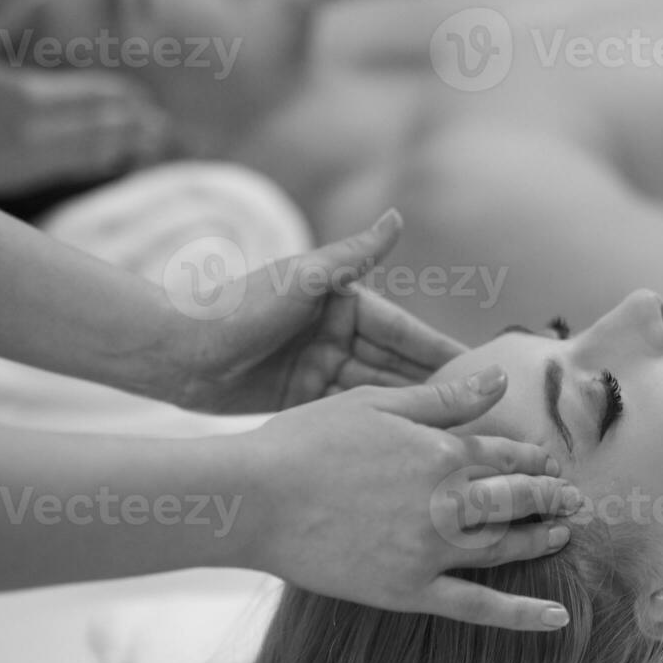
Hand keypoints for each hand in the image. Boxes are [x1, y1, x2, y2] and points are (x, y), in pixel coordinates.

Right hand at [0, 61, 178, 194]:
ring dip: (129, 142)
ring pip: (100, 148)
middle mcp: (41, 127)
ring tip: (155, 136)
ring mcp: (37, 154)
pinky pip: (80, 168)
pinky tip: (123, 155)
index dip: (126, 94)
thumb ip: (18, 16)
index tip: (144, 93)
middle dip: (136, 119)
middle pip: (105, 122)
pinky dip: (106, 160)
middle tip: (163, 117)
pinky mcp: (31, 174)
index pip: (96, 93)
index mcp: (33, 93)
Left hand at [170, 209, 466, 413]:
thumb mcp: (305, 279)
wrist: (179, 351)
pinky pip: (351, 413)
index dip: (442, 352)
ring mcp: (323, 369)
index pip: (405, 331)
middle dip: (436, 388)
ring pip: (378, 393)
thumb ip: (355, 254)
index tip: (484, 370)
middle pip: (397, 366)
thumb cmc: (240, 306)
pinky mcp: (304, 399)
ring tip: (454, 436)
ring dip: (412, 412)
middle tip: (483, 415)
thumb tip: (397, 216)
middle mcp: (338, 335)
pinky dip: (377, 426)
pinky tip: (407, 446)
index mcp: (345, 303)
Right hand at [238, 367, 580, 629]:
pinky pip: (476, 606)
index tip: (547, 462)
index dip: (532, 457)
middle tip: (574, 498)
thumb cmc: (306, 440)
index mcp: (441, 450)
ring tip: (563, 533)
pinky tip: (556, 617)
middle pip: (516, 498)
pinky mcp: (408, 590)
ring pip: (504, 546)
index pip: (505, 454)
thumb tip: (501, 378)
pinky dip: (520, 614)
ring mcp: (430, 550)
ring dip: (541, 538)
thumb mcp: (378, 402)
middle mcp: (447, 501)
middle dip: (550, 496)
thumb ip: (445, 397)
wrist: (253, 498)